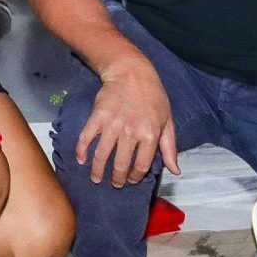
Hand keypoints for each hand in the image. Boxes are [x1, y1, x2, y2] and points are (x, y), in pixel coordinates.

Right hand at [71, 55, 179, 185]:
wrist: (132, 72)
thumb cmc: (153, 96)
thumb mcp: (168, 121)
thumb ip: (170, 148)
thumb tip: (175, 171)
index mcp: (150, 134)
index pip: (141, 166)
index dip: (136, 177)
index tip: (132, 180)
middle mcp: (130, 132)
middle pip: (121, 165)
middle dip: (117, 179)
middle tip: (115, 183)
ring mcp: (112, 125)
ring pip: (102, 156)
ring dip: (98, 171)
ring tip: (97, 179)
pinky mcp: (97, 117)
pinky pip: (86, 138)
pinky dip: (81, 151)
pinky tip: (81, 160)